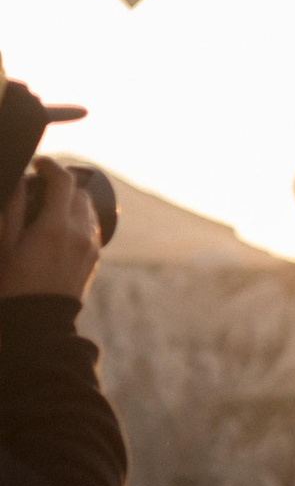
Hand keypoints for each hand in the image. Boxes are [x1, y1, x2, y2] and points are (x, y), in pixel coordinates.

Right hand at [0, 157, 101, 300]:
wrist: (38, 322)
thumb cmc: (12, 283)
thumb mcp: (4, 243)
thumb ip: (13, 209)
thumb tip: (21, 181)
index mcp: (56, 227)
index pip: (64, 181)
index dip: (50, 166)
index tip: (38, 163)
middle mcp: (80, 234)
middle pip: (79, 193)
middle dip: (61, 184)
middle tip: (39, 185)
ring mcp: (91, 247)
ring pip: (88, 210)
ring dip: (72, 201)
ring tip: (48, 205)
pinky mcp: (94, 259)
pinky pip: (91, 228)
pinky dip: (78, 219)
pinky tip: (59, 226)